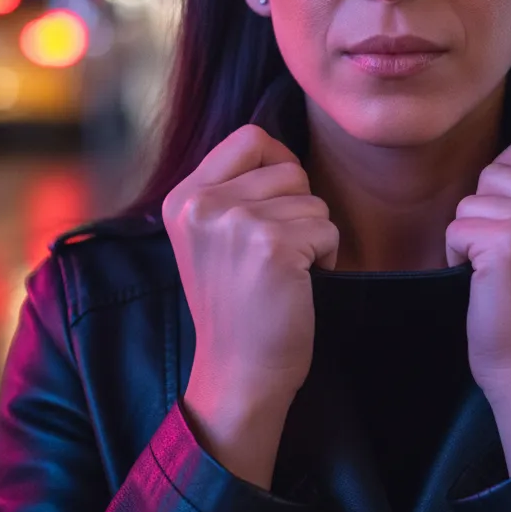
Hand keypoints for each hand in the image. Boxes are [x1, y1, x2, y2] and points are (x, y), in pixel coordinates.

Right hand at [162, 125, 339, 426]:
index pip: (250, 137)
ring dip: (313, 236)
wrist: (238, 374)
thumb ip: (232, 190)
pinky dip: (327, 257)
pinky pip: (327, 229)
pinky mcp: (272, 247)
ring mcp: (236, 223)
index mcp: (183, 198)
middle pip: (288, 169)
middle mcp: (202, 205)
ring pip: (312, 201)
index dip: (279, 164)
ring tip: (284, 273)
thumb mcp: (212, 237)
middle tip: (275, 254)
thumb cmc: (237, 305)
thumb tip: (281, 151)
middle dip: (298, 208)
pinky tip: (299, 286)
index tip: (276, 206)